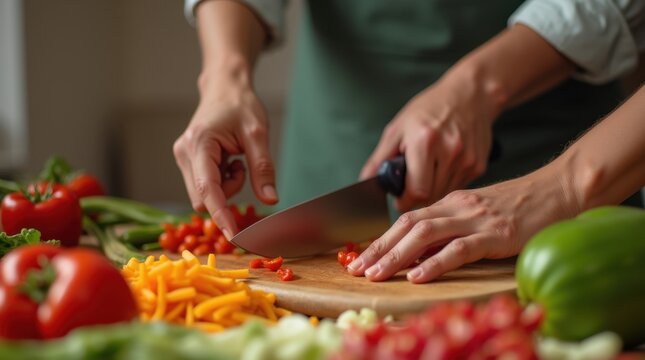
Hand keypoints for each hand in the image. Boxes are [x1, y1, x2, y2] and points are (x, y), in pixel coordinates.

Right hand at [173, 73, 276, 238]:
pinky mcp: (188, 161)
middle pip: (203, 197)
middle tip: (242, 167)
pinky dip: (221, 182)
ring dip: (225, 187)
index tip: (234, 236)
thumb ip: (263, 168)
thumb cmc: (240, 105)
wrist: (224, 87)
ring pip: (204, 194)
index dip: (221, 215)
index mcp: (199, 144)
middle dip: (227, 194)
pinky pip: (204, 186)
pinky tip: (228, 161)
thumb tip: (270, 200)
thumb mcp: (258, 134)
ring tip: (235, 161)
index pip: (207, 190)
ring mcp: (183, 158)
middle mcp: (184, 153)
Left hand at [347, 167, 578, 282]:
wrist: (557, 190)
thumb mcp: (478, 212)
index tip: (361, 257)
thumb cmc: (520, 206)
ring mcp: (476, 219)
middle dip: (379, 248)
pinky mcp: (496, 233)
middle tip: (356, 268)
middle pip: (408, 225)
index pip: (407, 219)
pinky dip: (435, 263)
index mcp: (451, 202)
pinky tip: (417, 276)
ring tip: (376, 274)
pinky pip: (459, 249)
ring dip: (396, 256)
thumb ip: (452, 227)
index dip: (381, 239)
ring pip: (426, 235)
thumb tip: (423, 251)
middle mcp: (457, 207)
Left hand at [360, 71, 504, 210]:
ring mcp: (467, 160)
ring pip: (444, 195)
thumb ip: (380, 158)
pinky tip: (443, 167)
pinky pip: (457, 187)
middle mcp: (450, 152)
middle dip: (416, 197)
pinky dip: (446, 183)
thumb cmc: (429, 109)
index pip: (417, 192)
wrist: (470, 95)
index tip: (399, 199)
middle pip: (430, 197)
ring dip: (432, 191)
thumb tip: (365, 182)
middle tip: (410, 184)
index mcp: (426, 142)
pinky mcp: (478, 165)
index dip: (404, 201)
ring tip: (427, 171)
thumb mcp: (398, 128)